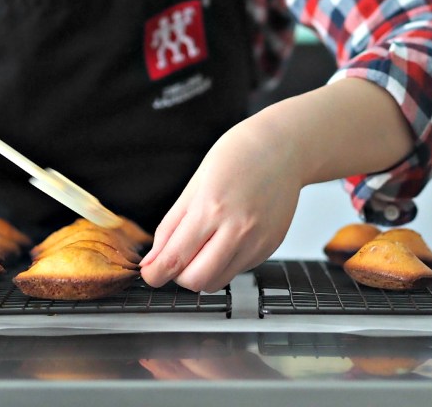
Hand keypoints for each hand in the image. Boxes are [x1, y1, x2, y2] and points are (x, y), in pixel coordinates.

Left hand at [140, 112, 300, 292]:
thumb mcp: (194, 185)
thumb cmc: (237, 157)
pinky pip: (237, 270)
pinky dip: (223, 264)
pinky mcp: (270, 247)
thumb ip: (171, 226)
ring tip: (200, 248)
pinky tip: (224, 239)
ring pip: (217, 282)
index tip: (149, 273)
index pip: (175, 260)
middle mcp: (237, 230)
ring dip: (201, 274)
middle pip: (196, 281)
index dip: (154, 274)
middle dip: (177, 276)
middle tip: (174, 260)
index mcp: (211, 209)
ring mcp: (257, 242)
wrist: (282, 149)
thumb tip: (153, 260)